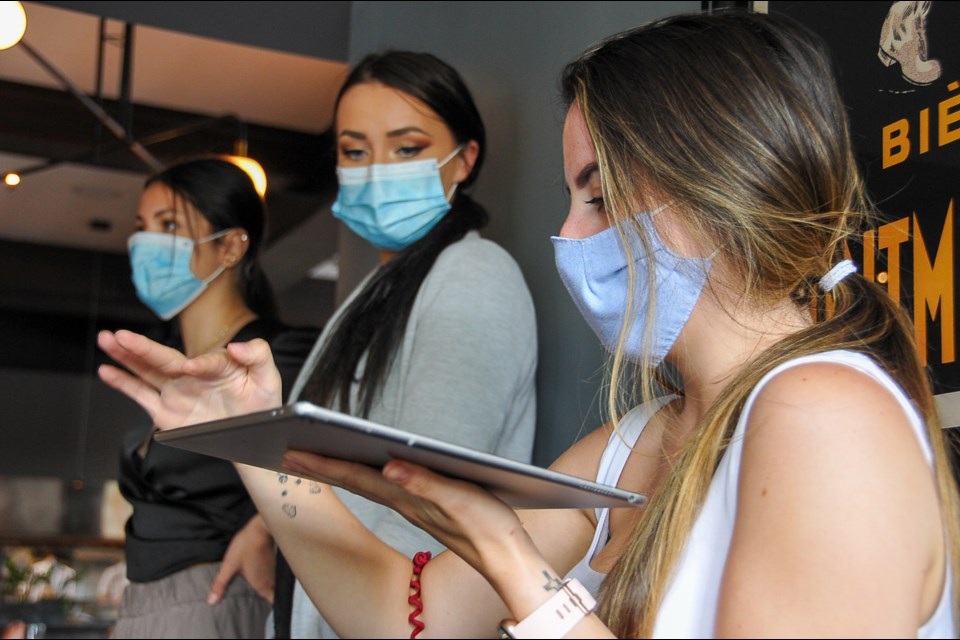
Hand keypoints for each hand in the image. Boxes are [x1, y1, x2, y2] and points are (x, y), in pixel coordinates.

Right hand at [97, 329, 282, 429]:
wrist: (252, 435)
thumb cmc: (261, 404)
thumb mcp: (269, 377)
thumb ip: (258, 355)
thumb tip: (237, 346)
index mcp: (216, 364)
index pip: (205, 361)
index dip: (200, 364)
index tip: (192, 369)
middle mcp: (191, 374)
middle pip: (163, 357)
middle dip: (141, 346)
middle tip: (121, 335)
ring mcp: (176, 391)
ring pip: (146, 371)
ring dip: (125, 356)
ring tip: (107, 340)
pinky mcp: (166, 411)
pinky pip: (141, 395)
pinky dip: (123, 383)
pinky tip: (107, 371)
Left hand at [207, 515, 275, 605]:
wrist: (260, 527)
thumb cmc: (245, 547)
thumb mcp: (228, 566)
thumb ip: (220, 585)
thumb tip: (211, 601)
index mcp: (260, 584)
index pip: (271, 600)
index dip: (270, 604)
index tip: (263, 604)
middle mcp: (270, 579)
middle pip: (273, 592)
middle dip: (268, 595)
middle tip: (257, 595)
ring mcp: (274, 569)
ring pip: (273, 582)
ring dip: (268, 584)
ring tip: (257, 583)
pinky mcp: (274, 560)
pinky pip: (273, 572)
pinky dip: (268, 574)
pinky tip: (260, 569)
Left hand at [281, 452, 532, 579]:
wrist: (508, 561)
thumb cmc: (490, 531)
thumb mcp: (462, 501)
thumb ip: (426, 483)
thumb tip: (390, 466)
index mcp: (408, 499)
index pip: (355, 477)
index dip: (323, 464)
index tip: (291, 452)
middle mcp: (404, 502)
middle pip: (352, 479)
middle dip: (319, 465)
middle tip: (286, 451)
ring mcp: (413, 506)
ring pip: (365, 483)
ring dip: (337, 469)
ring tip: (313, 455)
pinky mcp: (425, 507)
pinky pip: (383, 487)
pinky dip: (363, 475)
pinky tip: (362, 469)